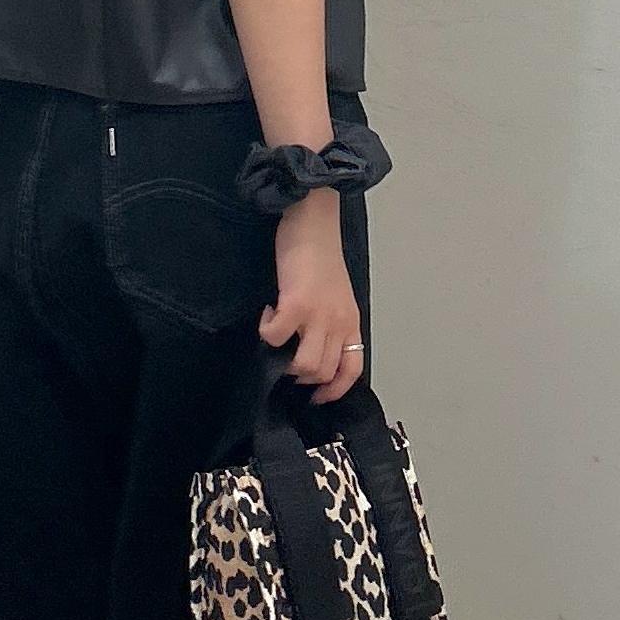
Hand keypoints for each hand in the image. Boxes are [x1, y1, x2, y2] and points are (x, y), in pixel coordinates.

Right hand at [259, 190, 363, 404]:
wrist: (314, 223)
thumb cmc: (321, 256)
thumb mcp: (336, 295)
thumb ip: (330, 321)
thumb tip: (311, 346)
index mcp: (351, 322)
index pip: (352, 370)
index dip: (334, 391)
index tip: (316, 396)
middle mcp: (339, 323)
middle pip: (322, 372)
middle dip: (300, 375)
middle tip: (285, 356)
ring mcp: (319, 315)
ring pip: (303, 364)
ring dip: (283, 359)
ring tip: (276, 339)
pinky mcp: (296, 304)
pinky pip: (276, 337)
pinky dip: (267, 331)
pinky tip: (267, 314)